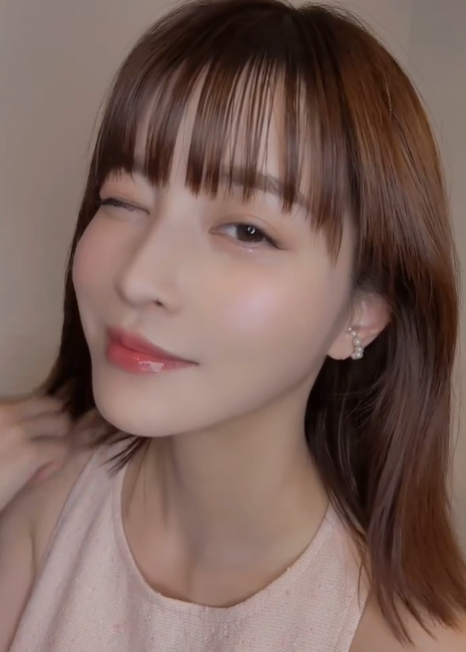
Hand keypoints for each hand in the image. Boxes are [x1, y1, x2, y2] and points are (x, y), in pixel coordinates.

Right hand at [0, 394, 71, 512]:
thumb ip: (8, 425)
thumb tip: (43, 420)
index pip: (36, 400)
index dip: (40, 419)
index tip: (28, 441)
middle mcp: (5, 411)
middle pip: (53, 405)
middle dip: (54, 426)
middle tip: (42, 448)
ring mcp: (17, 430)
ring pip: (62, 423)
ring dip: (56, 443)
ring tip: (37, 463)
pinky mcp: (29, 453)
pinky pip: (62, 448)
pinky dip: (54, 464)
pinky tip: (33, 478)